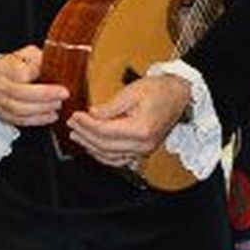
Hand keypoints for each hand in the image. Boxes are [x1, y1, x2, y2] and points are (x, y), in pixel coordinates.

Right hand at [0, 45, 68, 127]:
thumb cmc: (12, 66)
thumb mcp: (25, 54)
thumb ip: (38, 58)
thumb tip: (55, 63)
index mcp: (6, 68)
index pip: (21, 74)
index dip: (39, 77)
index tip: (57, 76)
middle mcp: (1, 86)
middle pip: (22, 94)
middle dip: (46, 95)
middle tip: (64, 94)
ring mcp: (1, 103)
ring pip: (21, 110)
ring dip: (43, 109)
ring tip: (58, 104)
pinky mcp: (5, 116)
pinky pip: (22, 121)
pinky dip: (38, 120)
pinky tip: (51, 115)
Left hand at [67, 73, 191, 168]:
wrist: (179, 94)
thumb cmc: (159, 90)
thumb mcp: (132, 91)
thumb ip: (111, 106)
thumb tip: (92, 114)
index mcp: (140, 129)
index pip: (104, 132)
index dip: (86, 125)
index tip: (74, 116)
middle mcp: (142, 145)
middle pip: (105, 146)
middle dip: (85, 136)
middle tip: (71, 126)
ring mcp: (144, 150)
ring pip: (110, 157)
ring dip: (91, 148)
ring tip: (77, 136)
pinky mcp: (143, 150)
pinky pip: (119, 159)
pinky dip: (103, 155)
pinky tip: (93, 147)